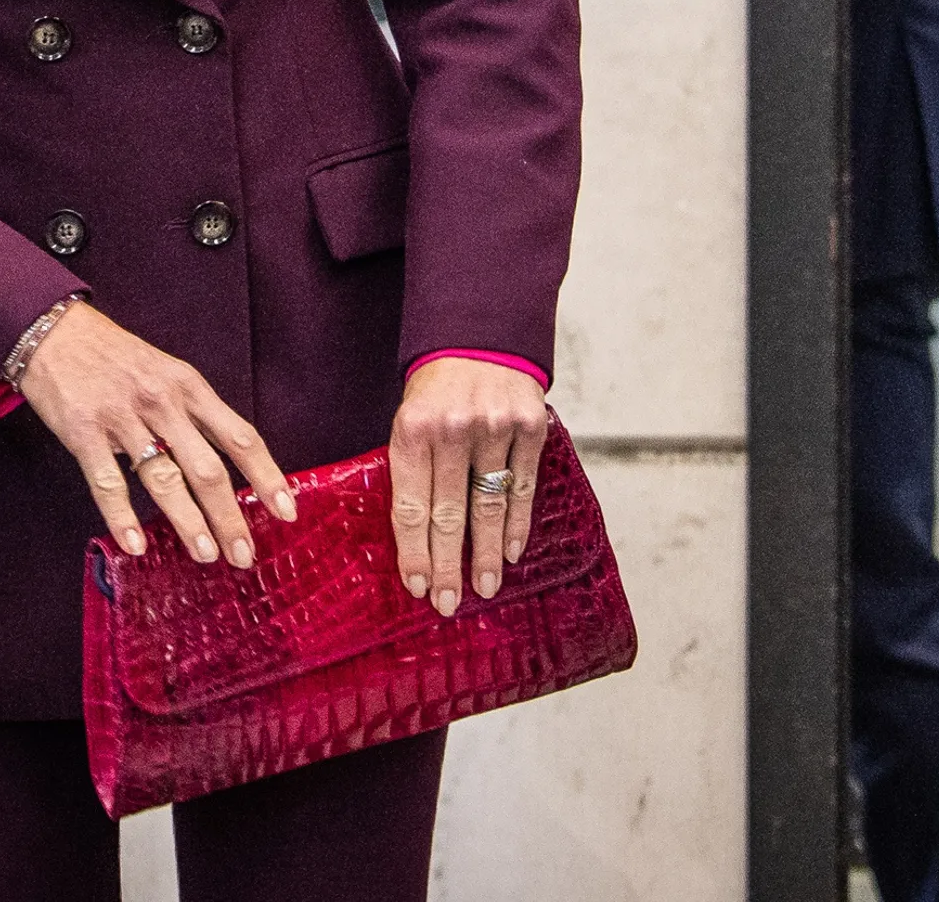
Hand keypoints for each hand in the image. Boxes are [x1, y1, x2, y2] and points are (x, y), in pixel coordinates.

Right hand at [19, 302, 297, 569]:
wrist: (55, 332)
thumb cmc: (116, 357)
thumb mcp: (167, 372)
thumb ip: (196, 415)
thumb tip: (230, 467)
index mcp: (189, 387)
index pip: (240, 437)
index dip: (266, 476)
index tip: (287, 510)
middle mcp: (162, 402)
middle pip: (208, 468)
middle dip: (230, 516)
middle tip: (245, 555)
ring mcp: (123, 418)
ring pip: (164, 479)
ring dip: (189, 522)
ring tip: (206, 555)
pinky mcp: (84, 432)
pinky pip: (108, 482)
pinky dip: (123, 518)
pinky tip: (135, 545)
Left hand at [390, 357, 549, 616]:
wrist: (479, 334)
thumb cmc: (437, 387)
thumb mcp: (409, 418)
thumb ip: (412, 469)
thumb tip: (413, 538)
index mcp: (413, 428)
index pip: (411, 505)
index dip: (414, 551)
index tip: (417, 586)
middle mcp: (454, 429)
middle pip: (449, 515)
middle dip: (447, 566)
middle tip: (447, 604)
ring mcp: (495, 428)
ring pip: (489, 507)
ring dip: (485, 555)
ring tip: (483, 588)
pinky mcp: (530, 427)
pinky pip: (522, 487)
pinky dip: (517, 524)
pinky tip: (510, 551)